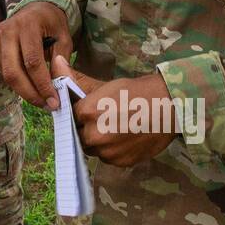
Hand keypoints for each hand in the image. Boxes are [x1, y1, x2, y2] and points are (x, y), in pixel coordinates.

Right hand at [0, 0, 73, 110]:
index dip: (43, 84)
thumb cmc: (51, 23)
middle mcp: (7, 30)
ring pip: (7, 75)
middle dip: (30, 93)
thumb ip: (62, 60)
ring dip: (24, 91)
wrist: (34, 9)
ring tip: (41, 98)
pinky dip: (17, 82)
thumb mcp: (64, 37)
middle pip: (13, 71)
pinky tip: (30, 83)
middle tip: (46, 106)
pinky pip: (3, 72)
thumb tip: (59, 85)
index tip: (54, 101)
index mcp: (27, 24)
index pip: (32, 61)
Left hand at [53, 55, 176, 166]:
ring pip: (93, 148)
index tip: (93, 109)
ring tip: (116, 127)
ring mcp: (108, 152)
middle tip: (106, 118)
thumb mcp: (103, 85)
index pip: (71, 116)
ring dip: (99, 141)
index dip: (81, 113)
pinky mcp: (120, 162)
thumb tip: (55, 62)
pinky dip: (113, 150)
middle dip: (88, 128)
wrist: (169, 107)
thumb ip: (74, 79)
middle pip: (80, 135)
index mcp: (87, 113)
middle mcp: (94, 135)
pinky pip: (108, 158)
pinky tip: (124, 137)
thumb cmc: (136, 92)